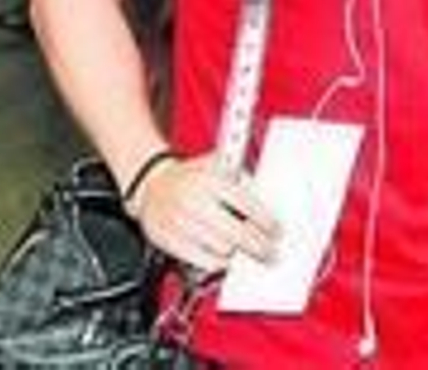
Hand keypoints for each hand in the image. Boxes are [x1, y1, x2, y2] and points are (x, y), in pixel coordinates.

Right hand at [129, 152, 279, 272]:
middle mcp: (194, 201)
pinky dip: (218, 263)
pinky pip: (201, 260)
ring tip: (248, 252)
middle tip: (270, 252)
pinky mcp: (168, 240)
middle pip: (237, 232)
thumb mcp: (218, 165)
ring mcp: (180, 222)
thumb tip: (269, 200)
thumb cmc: (189, 176)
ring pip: (221, 249)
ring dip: (239, 253)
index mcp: (210, 180)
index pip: (247, 204)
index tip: (277, 230)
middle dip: (259, 246)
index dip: (266, 221)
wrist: (151, 183)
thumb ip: (242, 179)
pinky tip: (225, 258)